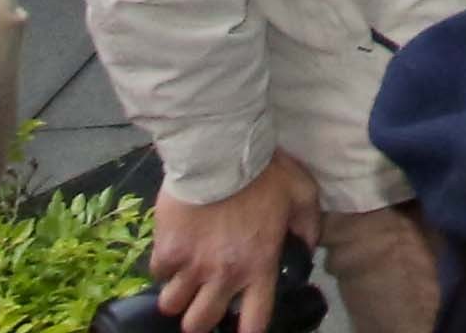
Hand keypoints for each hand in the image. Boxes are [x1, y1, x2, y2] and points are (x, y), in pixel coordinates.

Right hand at [150, 154, 324, 332]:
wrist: (221, 150)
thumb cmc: (265, 171)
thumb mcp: (302, 193)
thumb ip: (308, 225)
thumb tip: (306, 247)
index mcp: (258, 266)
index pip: (254, 321)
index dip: (247, 331)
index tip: (242, 326)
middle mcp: (223, 275)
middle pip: (200, 323)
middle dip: (199, 319)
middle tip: (202, 302)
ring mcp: (191, 265)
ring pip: (172, 305)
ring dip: (177, 296)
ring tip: (184, 281)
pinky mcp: (167, 249)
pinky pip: (157, 274)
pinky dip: (163, 268)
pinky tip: (172, 253)